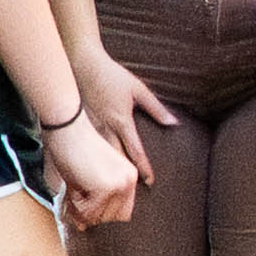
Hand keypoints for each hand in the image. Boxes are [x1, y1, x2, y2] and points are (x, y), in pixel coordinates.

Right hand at [44, 114, 138, 226]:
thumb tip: (84, 226)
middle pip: (112, 218)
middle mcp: (129, 180)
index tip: (86, 214)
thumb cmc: (73, 146)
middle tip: (73, 201)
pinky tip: (71, 188)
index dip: (102, 215)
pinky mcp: (105, 187)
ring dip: (81, 210)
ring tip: (72, 191)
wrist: (67, 126)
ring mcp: (119, 184)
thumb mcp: (89, 174)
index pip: (121, 212)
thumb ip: (92, 199)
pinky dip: (75, 206)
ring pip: (99, 216)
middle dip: (91, 214)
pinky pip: (88, 211)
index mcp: (129, 175)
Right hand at [81, 52, 177, 181]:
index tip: (150, 181)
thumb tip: (174, 123)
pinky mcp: (82, 126)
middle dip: (126, 176)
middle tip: (133, 191)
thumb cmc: (110, 76)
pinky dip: (93, 160)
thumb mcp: (138, 89)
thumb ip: (156, 108)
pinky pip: (89, 148)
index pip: (135, 151)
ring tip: (115, 186)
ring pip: (101, 157)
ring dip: (109, 172)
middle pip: (117, 159)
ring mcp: (91, 129)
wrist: (81, 64)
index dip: (144, 167)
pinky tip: (93, 170)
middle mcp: (105, 129)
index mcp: (121, 121)